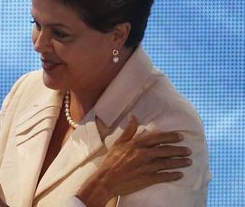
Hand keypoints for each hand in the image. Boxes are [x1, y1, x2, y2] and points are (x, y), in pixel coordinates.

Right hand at [76, 115, 191, 206]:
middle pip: (165, 150)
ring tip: (189, 161)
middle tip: (189, 150)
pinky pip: (163, 176)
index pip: (157, 138)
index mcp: (137, 144)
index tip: (180, 137)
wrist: (106, 180)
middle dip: (179, 150)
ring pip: (167, 163)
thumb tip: (133, 116)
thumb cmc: (111, 161)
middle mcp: (143, 154)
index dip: (170, 137)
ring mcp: (146, 167)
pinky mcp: (147, 179)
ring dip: (179, 162)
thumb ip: (129, 130)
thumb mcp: (118, 143)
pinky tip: (180, 175)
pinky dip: (173, 175)